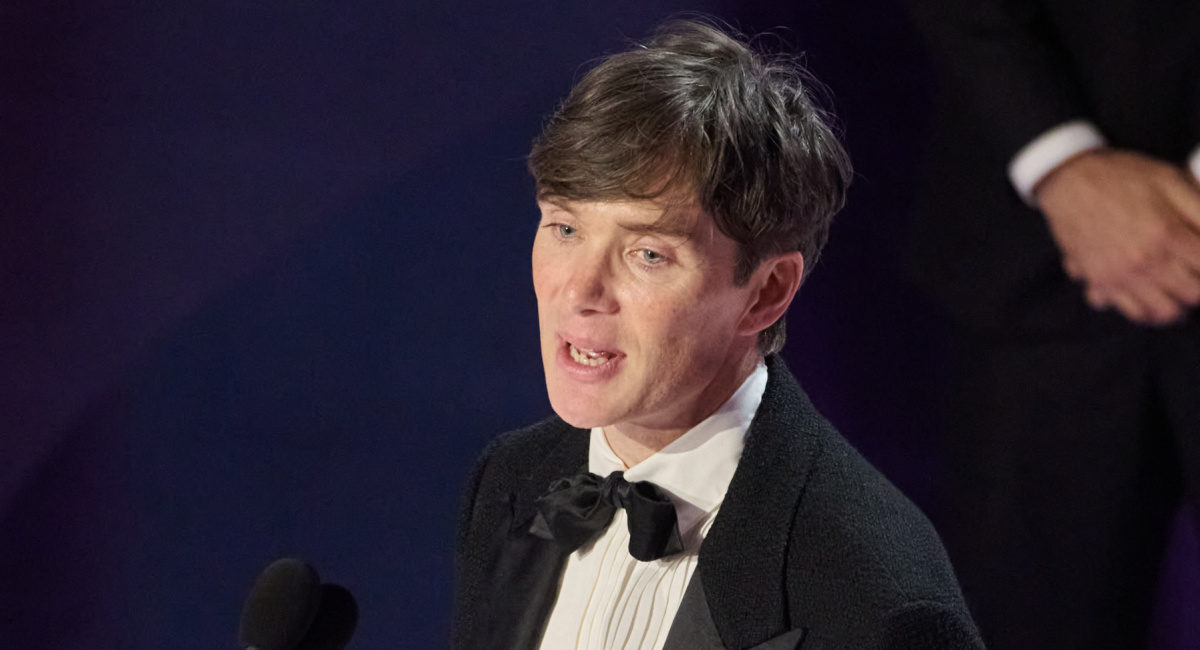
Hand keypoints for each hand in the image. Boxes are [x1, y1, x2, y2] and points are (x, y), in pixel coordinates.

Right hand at [1035, 149, 1199, 325]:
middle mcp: (1143, 261)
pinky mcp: (1099, 281)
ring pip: (1162, 312)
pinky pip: (1128, 309)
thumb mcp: (1170, 179)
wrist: (1069, 181)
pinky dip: (1143, 308)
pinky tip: (1149, 293)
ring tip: (1178, 289)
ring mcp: (1119, 275)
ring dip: (1177, 304)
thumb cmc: (1122, 177)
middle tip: (1196, 272)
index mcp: (1166, 233)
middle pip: (1191, 295)